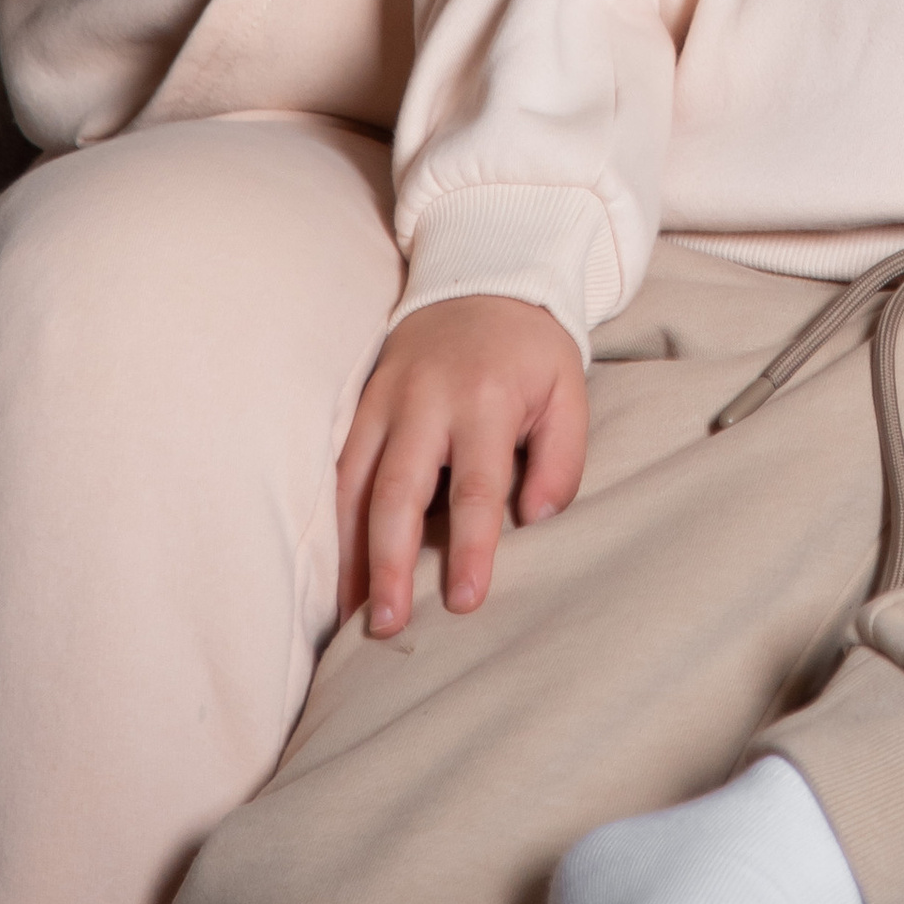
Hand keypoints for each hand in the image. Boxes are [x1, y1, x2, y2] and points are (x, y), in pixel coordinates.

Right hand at [335, 294, 587, 637]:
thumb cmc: (529, 351)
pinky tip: (340, 572)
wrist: (480, 278)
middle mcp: (424, 399)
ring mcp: (383, 400)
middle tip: (388, 626)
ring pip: (353, 485)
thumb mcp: (569, 389)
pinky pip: (338, 470)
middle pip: (398, 490)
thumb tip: (537, 521)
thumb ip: (563, 458)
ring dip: (350, 554)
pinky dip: (335, 524)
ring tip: (351, 618)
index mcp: (484, 398)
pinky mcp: (360, 405)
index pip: (476, 486)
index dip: (469, 547)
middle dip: (390, 562)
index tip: (463, 602)